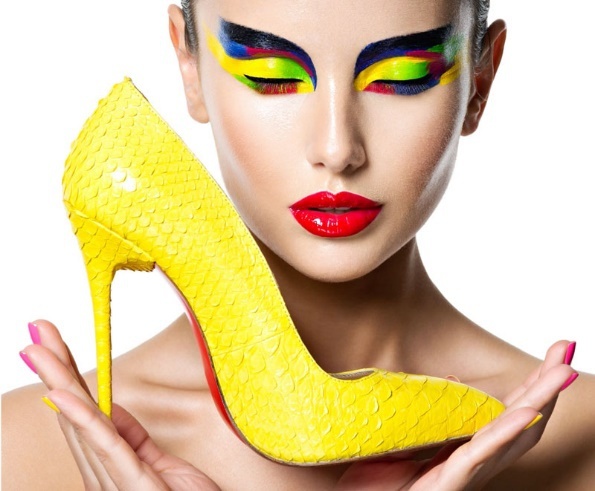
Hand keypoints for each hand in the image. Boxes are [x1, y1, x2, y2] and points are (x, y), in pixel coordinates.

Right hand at [21, 320, 219, 490]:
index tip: (53, 345)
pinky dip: (83, 418)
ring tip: (40, 348)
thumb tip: (110, 407)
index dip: (67, 378)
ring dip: (60, 381)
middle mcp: (102, 474)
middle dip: (56, 370)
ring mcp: (112, 482)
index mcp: (108, 465)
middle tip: (37, 331)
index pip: (84, 413)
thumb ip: (131, 438)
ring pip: (82, 422)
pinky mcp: (131, 486)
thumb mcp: (158, 464)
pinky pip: (106, 446)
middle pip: (74, 412)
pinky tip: (63, 395)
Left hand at [335, 341, 577, 490]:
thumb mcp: (417, 432)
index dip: (533, 383)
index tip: (555, 352)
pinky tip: (528, 413)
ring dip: (539, 401)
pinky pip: (482, 453)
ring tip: (562, 372)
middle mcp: (478, 459)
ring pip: (512, 434)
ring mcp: (468, 471)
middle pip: (521, 418)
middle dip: (546, 384)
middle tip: (566, 351)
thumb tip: (453, 380)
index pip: (510, 409)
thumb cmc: (388, 474)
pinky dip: (506, 432)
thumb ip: (440, 409)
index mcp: (471, 446)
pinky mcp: (452, 480)